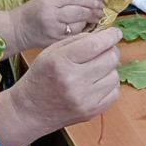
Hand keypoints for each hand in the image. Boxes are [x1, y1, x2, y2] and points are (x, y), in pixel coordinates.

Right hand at [0, 28, 122, 145]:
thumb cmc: (40, 78)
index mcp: (61, 62)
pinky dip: (109, 85)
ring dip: (109, 69)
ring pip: (115, 75)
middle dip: (110, 51)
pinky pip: (115, 92)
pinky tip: (97, 84)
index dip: (110, 36)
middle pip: (110, 58)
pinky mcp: (92, 112)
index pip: (96, 44)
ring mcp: (84, 99)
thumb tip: (104, 35)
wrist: (29, 111)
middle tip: (103, 51)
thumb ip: (77, 41)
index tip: (115, 33)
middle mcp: (74, 81)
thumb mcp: (50, 53)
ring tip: (95, 70)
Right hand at [6, 0, 104, 49]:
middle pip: (79, 13)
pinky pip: (75, 39)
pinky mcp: (56, 44)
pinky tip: (86, 32)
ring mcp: (54, 32)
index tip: (99, 2)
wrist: (17, 30)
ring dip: (89, 23)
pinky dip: (83, 35)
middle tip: (101, 12)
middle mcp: (51, 17)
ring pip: (79, 27)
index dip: (90, 0)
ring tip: (94, 21)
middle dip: (93, 12)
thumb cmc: (33, 12)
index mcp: (49, 3)